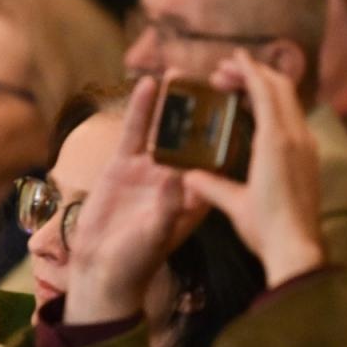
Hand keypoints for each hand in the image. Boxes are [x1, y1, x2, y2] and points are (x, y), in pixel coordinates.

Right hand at [64, 76, 213, 324]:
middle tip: (215, 76)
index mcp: (197, 195)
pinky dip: (142, 110)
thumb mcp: (156, 235)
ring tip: (181, 73)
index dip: (232, 129)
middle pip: (195, 133)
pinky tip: (148, 86)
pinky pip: (135, 132)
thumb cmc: (136, 262)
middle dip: (206, 105)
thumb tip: (177, 178)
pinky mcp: (123, 167)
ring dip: (174, 101)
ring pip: (165, 127)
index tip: (244, 101)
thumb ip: (167, 207)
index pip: (220, 155)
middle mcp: (177, 178)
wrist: (102, 273)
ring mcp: (149, 170)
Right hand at [184, 50, 324, 285]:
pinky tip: (257, 119)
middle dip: (254, 73)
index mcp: (276, 141)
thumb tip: (186, 176)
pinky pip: (294, 119)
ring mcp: (307, 147)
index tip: (231, 56)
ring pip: (290, 102)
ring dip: (265, 90)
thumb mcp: (233, 205)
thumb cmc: (266, 228)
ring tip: (238, 91)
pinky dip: (275, 107)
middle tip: (225, 74)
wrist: (299, 250)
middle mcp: (297, 137)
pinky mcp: (309, 159)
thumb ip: (208, 185)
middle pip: (281, 87)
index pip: (265, 89)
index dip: (247, 69)